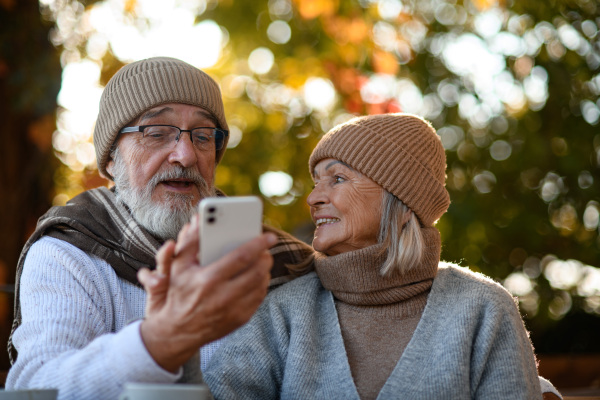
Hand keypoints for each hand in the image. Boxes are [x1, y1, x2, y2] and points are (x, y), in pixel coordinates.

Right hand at [139, 215, 275, 372]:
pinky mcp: (240, 319)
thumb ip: (190, 242)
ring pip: (262, 284)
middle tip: (266, 248)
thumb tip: (200, 220)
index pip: (242, 257)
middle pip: (258, 271)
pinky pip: (259, 297)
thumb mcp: (178, 266)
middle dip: (266, 256)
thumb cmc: (177, 293)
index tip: (269, 236)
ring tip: (262, 260)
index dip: (258, 244)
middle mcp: (223, 296)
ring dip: (265, 270)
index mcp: (208, 280)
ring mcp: (234, 310)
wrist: (176, 332)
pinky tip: (257, 276)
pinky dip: (261, 284)